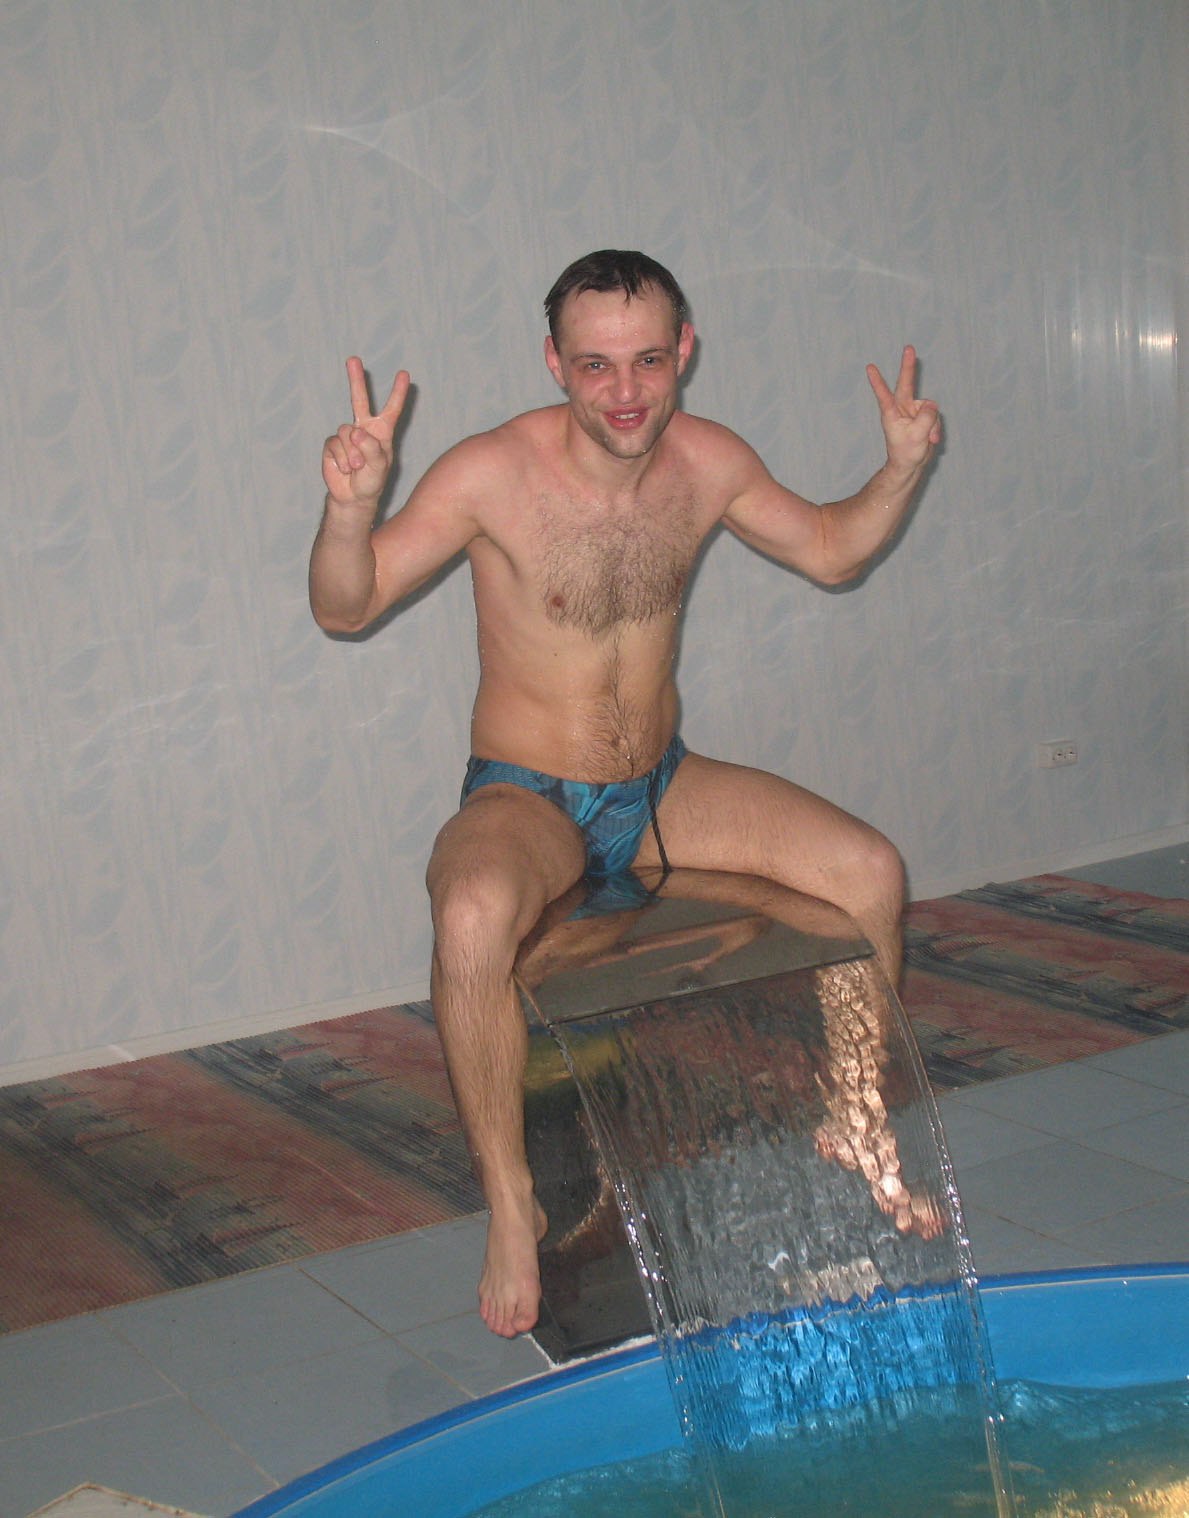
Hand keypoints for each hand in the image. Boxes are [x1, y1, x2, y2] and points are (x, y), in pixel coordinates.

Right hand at [321, 358, 410, 507]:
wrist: (353, 497)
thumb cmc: (372, 482)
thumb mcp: (379, 467)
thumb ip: (372, 448)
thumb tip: (356, 431)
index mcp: (382, 432)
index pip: (392, 409)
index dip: (398, 393)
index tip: (404, 374)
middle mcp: (364, 429)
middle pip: (360, 400)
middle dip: (356, 380)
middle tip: (353, 359)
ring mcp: (347, 435)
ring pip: (346, 432)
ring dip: (352, 453)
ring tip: (357, 468)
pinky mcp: (332, 444)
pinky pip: (335, 444)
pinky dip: (341, 458)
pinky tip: (345, 468)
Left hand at [865, 345, 940, 474]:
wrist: (910, 464)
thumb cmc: (907, 452)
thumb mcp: (918, 436)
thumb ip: (926, 417)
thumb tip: (932, 404)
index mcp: (891, 413)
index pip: (884, 394)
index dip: (877, 381)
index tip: (869, 367)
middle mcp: (902, 408)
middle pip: (907, 383)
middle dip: (908, 366)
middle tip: (909, 348)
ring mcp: (913, 410)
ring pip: (930, 408)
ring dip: (933, 425)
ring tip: (927, 439)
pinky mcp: (923, 415)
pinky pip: (935, 416)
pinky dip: (935, 428)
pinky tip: (931, 439)